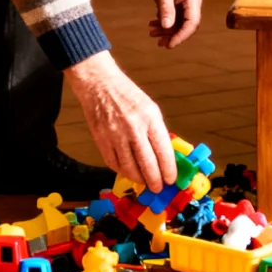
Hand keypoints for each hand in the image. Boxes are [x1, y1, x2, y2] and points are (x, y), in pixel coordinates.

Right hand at [65, 51, 175, 192]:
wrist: (100, 84)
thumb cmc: (127, 95)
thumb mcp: (150, 109)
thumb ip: (158, 132)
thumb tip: (166, 156)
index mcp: (149, 118)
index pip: (163, 151)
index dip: (168, 169)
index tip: (171, 179)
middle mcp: (133, 128)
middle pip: (147, 164)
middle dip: (155, 180)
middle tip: (158, 187)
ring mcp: (115, 135)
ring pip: (129, 168)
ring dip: (139, 179)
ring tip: (144, 182)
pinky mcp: (101, 140)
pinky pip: (113, 163)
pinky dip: (123, 171)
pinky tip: (129, 172)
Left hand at [145, 0, 202, 47]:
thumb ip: (165, 7)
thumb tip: (167, 26)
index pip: (192, 22)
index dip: (182, 36)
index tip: (170, 44)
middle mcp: (192, 2)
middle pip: (187, 26)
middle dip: (173, 35)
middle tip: (159, 43)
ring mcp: (185, 3)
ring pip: (179, 24)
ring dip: (166, 31)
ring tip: (152, 33)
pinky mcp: (177, 4)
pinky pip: (173, 18)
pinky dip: (164, 24)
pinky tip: (153, 25)